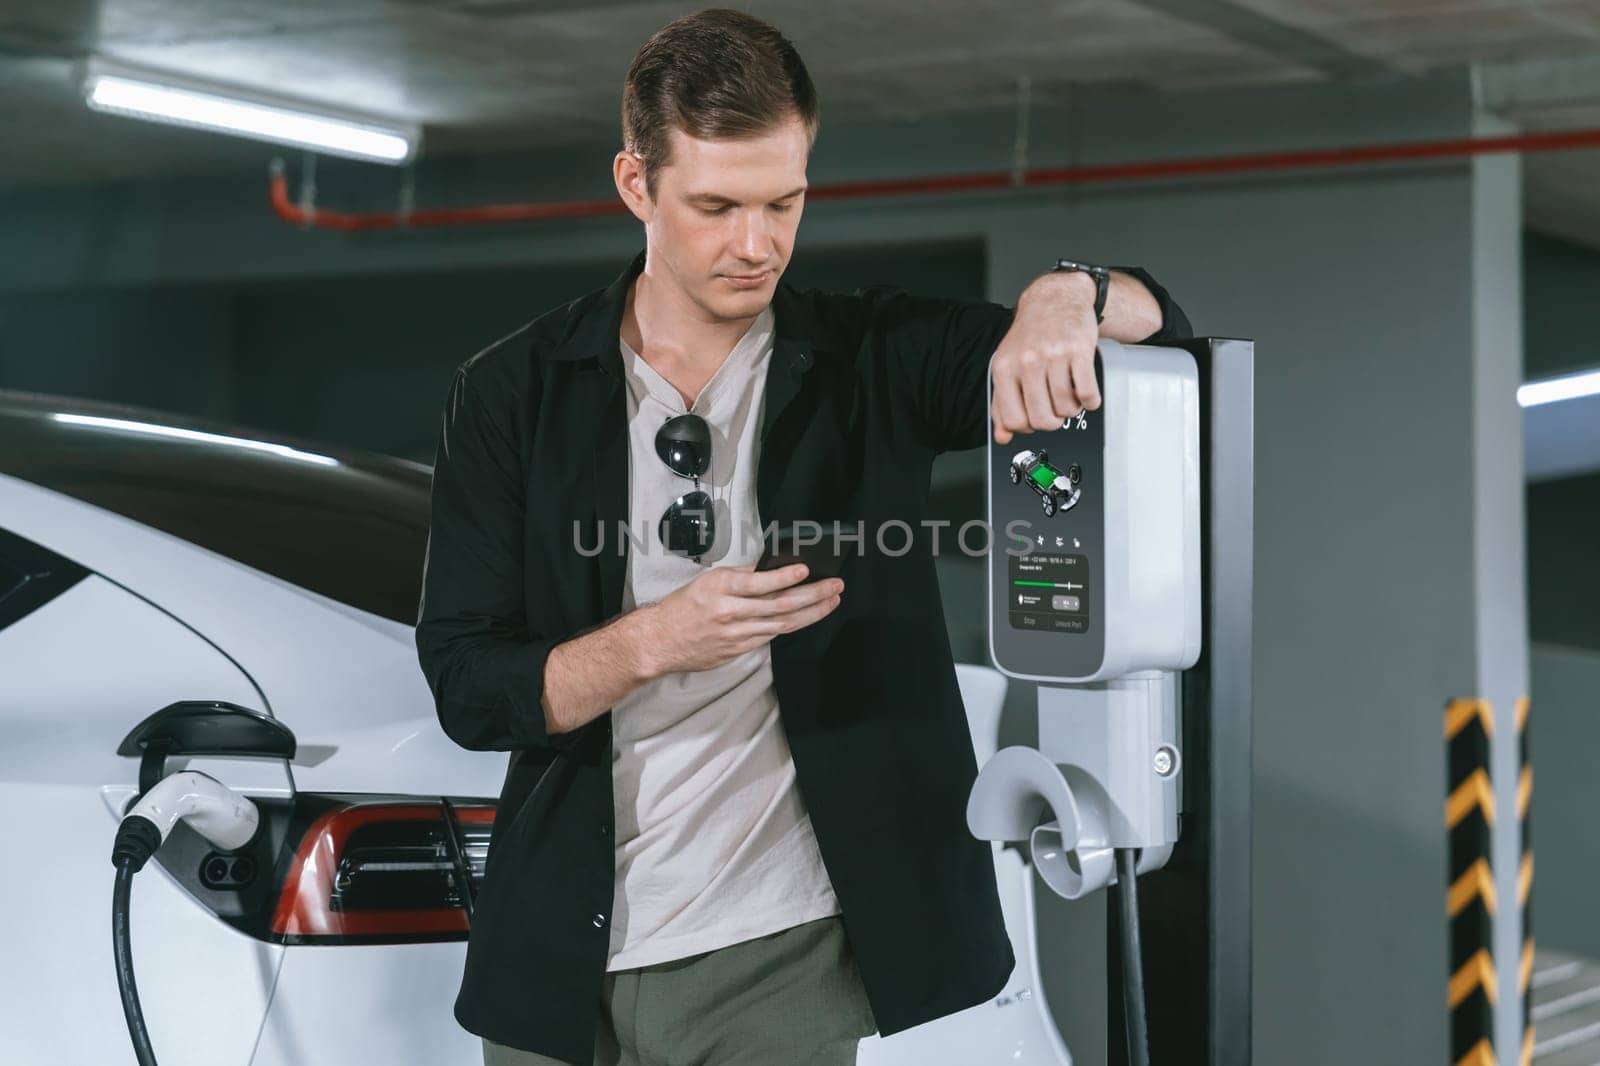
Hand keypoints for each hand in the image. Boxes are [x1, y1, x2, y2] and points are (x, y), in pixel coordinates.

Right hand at [639, 563, 843, 675]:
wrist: (660, 641)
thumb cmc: (682, 608)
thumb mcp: (707, 580)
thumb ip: (739, 576)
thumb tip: (770, 570)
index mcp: (721, 588)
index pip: (759, 582)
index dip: (784, 577)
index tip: (805, 569)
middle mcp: (730, 612)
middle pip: (780, 605)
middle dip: (813, 595)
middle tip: (834, 586)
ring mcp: (737, 634)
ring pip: (782, 623)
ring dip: (811, 612)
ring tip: (831, 601)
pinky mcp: (739, 649)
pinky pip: (770, 636)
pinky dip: (791, 625)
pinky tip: (807, 617)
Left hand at [990, 272, 1101, 445]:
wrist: (1054, 300)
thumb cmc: (1030, 336)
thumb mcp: (1008, 366)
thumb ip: (1002, 402)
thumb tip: (1002, 436)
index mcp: (1005, 369)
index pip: (1014, 420)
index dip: (1028, 426)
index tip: (1035, 418)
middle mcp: (1027, 362)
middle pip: (1042, 419)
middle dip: (1052, 421)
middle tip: (1055, 409)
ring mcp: (1053, 356)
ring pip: (1066, 408)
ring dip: (1072, 408)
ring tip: (1069, 395)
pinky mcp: (1079, 351)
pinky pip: (1087, 393)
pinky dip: (1090, 400)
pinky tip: (1086, 392)